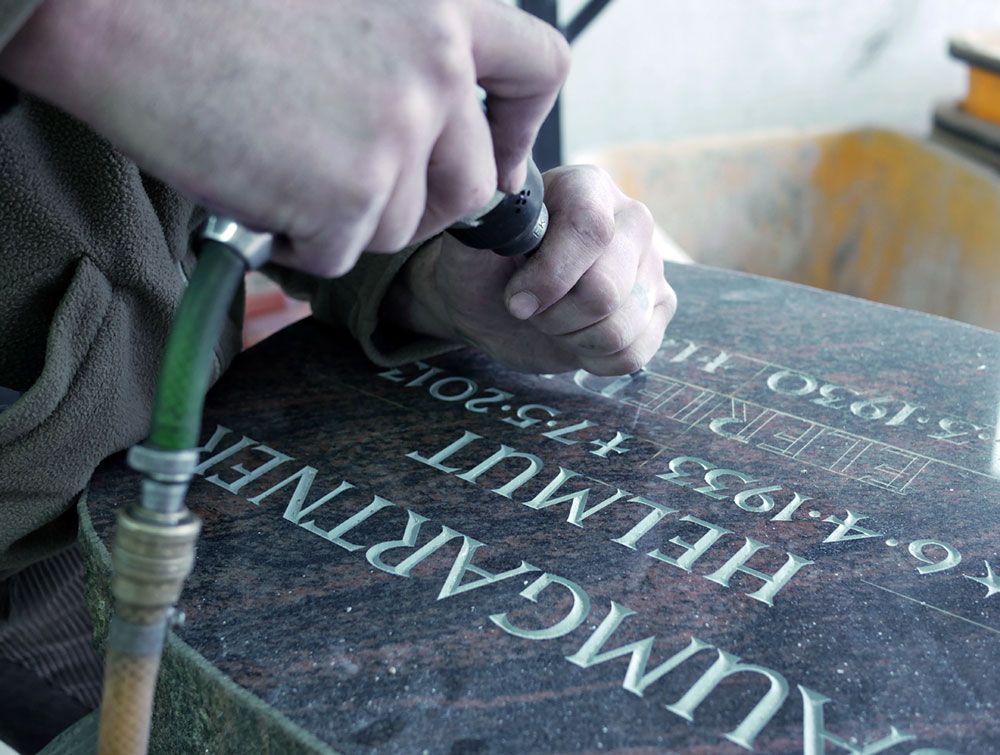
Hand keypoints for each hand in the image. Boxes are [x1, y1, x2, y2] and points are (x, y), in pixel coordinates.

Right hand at [0, 0, 568, 275]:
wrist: (123, 13)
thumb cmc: (213, 3)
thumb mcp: (344, 3)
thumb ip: (402, 51)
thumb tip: (429, 123)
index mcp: (439, 8)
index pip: (538, 69)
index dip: (520, 127)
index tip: (493, 161)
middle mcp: (436, 67)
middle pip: (469, 183)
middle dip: (421, 209)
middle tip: (362, 204)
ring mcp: (398, 131)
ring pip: (401, 224)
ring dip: (346, 221)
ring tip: (279, 175)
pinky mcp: (352, 192)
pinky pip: (343, 254)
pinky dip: (300, 245)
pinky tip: (257, 197)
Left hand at [387, 166, 676, 374]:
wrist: (495, 305)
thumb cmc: (483, 268)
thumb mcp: (473, 243)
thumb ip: (488, 226)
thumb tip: (501, 217)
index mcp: (587, 188)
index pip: (590, 230)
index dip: (550, 277)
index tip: (516, 300)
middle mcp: (631, 220)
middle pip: (606, 289)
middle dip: (555, 315)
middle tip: (529, 307)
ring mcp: (652, 265)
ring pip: (621, 327)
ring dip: (572, 337)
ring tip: (553, 318)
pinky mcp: (658, 307)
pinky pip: (635, 352)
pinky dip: (594, 358)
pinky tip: (575, 337)